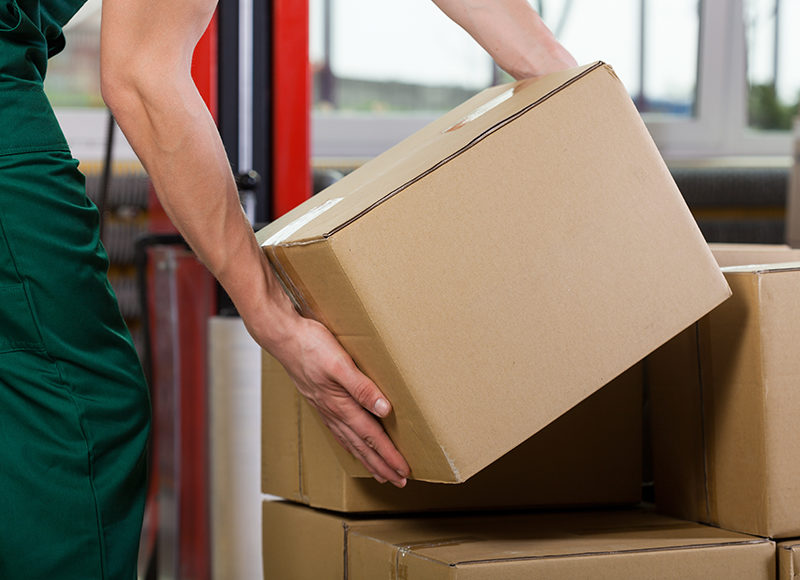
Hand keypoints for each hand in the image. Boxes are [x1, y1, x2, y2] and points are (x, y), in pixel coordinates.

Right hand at [271, 315, 409, 486]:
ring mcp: (324, 408)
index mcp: (340, 405)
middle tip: (399, 482)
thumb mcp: (340, 363)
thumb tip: (384, 408)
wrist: (283, 337)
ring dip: (367, 459)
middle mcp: (332, 412)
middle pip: (362, 446)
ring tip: (380, 474)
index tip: (403, 471)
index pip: (371, 437)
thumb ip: (362, 387)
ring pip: (350, 442)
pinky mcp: (319, 401)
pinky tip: (352, 447)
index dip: (388, 455)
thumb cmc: (311, 345)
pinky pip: (338, 432)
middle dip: (381, 465)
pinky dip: (349, 445)